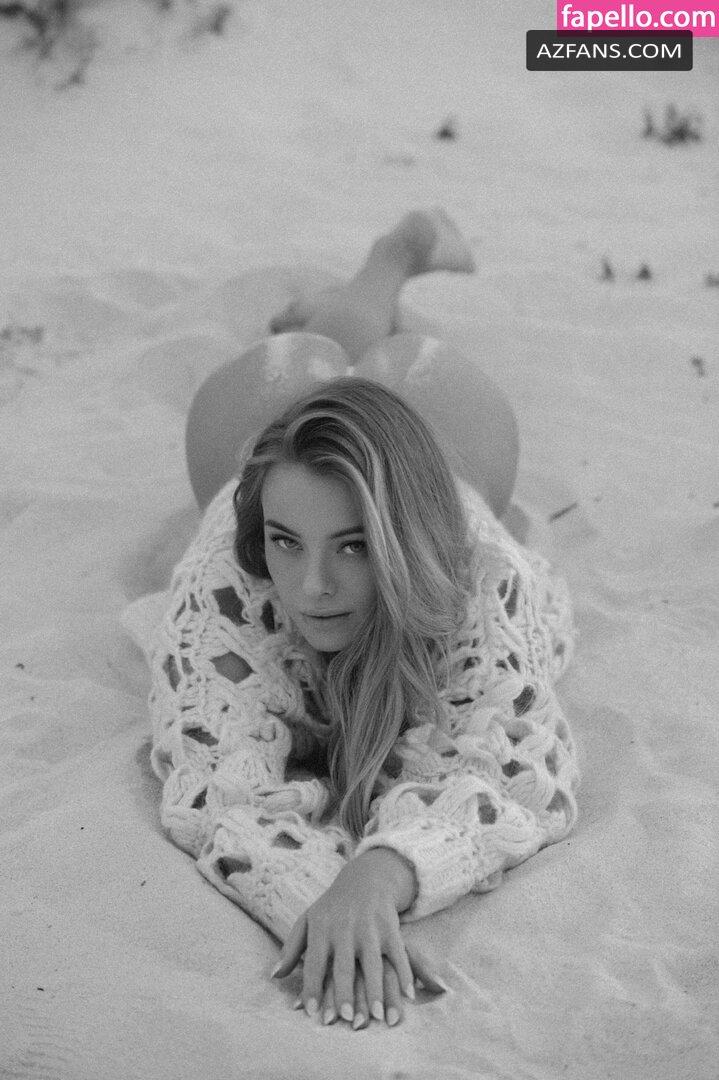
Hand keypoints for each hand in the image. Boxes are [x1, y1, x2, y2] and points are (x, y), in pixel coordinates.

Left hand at [271, 849, 446, 1026]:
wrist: (364, 878)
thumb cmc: (331, 908)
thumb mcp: (308, 920)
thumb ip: (292, 949)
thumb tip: (274, 976)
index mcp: (321, 929)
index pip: (314, 963)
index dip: (312, 988)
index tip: (312, 1014)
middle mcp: (344, 928)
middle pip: (344, 966)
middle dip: (346, 993)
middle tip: (347, 1022)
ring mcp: (369, 927)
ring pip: (373, 963)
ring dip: (377, 990)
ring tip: (379, 1018)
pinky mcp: (390, 925)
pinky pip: (398, 952)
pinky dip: (405, 973)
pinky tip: (409, 995)